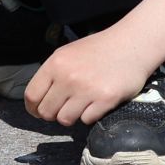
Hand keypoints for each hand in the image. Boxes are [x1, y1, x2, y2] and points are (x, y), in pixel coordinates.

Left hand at [24, 30, 154, 128]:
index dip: (33, 107)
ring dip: (72, 116)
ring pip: (65, 119)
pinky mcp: (105, 100)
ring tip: (81, 104)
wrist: (132, 44)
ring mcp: (87, 89)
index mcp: (56, 63)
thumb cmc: (100, 49)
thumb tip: (39, 100)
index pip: (32, 95)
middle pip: (46, 112)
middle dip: (53, 114)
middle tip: (63, 108)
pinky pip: (86, 120)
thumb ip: (53, 74)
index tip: (38, 111)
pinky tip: (97, 102)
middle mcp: (68, 77)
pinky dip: (90, 115)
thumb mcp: (69, 53)